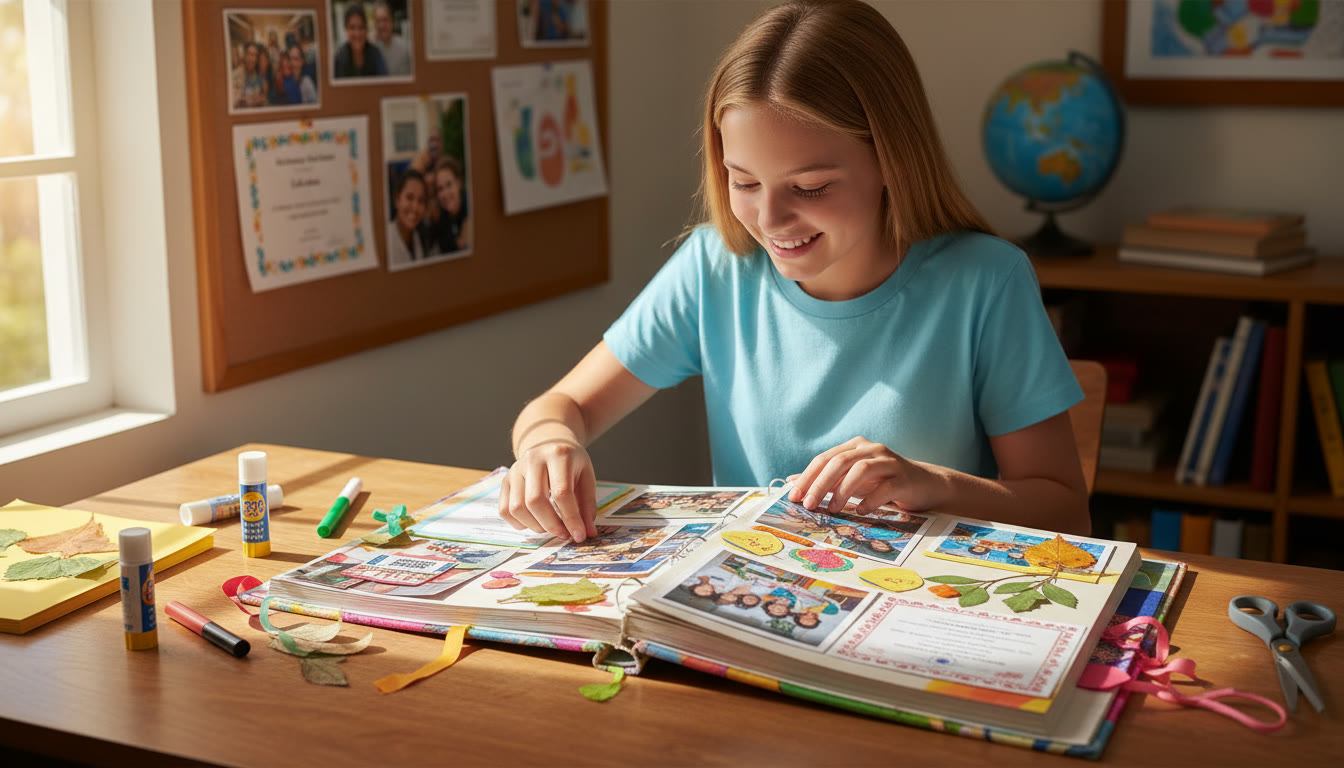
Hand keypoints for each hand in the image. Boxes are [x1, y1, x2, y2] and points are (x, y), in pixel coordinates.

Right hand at [498, 440, 598, 542]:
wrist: (549, 444)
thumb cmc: (571, 464)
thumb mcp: (586, 478)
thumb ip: (587, 506)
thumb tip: (588, 533)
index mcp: (558, 455)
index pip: (562, 492)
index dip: (570, 518)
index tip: (578, 536)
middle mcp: (533, 459)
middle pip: (535, 501)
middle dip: (551, 525)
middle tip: (564, 534)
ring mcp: (515, 469)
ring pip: (517, 508)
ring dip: (535, 526)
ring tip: (549, 526)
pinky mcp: (505, 480)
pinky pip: (505, 510)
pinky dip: (518, 524)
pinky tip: (534, 521)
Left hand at [787, 437, 947, 514]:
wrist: (924, 485)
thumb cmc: (883, 482)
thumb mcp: (851, 479)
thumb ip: (825, 479)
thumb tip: (791, 482)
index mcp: (855, 446)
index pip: (824, 458)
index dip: (807, 477)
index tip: (793, 497)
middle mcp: (871, 449)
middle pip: (839, 462)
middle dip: (820, 484)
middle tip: (809, 505)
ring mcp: (889, 462)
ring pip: (860, 469)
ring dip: (842, 490)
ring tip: (832, 509)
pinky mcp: (904, 478)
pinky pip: (885, 487)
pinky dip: (870, 500)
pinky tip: (861, 511)